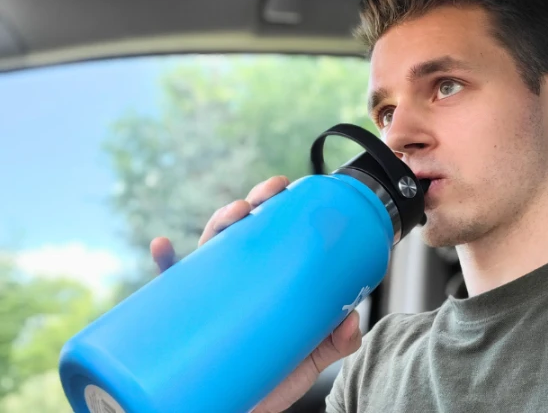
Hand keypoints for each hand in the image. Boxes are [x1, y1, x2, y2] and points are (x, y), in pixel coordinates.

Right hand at [149, 175, 362, 412]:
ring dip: (219, 222)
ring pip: (208, 248)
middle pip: (239, 231)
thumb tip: (351, 321)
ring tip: (234, 214)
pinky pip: (166, 285)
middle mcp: (235, 279)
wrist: (239, 412)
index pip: (269, 235)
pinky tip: (163, 248)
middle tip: (266, 196)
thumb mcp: (308, 360)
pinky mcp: (181, 316)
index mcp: (264, 280)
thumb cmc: (271, 380)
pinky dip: (164, 262)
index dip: (274, 207)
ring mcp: (208, 294)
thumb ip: (334, 343)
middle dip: (250, 204)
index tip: (285, 189)